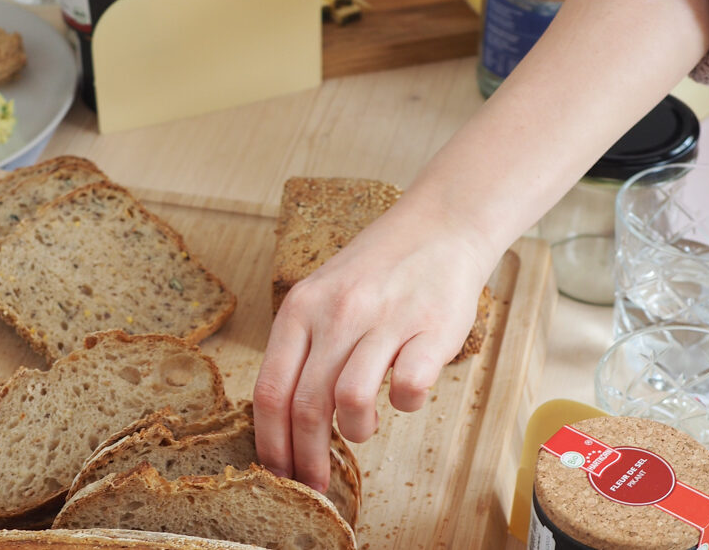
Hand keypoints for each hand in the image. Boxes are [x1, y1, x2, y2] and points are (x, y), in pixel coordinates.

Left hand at [252, 203, 492, 491]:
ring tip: (361, 428)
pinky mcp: (431, 329)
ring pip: (350, 401)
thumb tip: (281, 420)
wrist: (438, 226)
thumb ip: (302, 348)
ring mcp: (384, 319)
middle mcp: (336, 313)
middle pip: (306, 406)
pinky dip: (404, 405)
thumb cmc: (375, 270)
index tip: (276, 471)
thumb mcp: (321, 295)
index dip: (270, 441)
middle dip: (306, 457)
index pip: (270, 389)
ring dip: (355, 432)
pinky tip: (405, 395)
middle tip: (314, 484)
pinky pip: (408, 388)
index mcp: (300, 308)